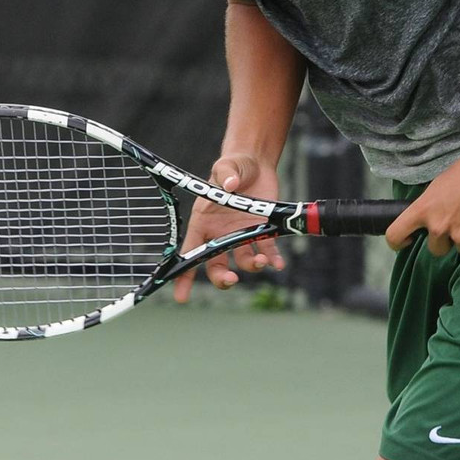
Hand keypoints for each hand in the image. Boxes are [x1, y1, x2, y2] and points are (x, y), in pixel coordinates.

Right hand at [170, 153, 285, 302]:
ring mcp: (242, 234)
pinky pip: (266, 250)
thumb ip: (225, 174)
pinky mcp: (262, 231)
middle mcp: (221, 233)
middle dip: (222, 277)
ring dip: (251, 266)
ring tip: (262, 262)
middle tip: (231, 279)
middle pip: (216, 264)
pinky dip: (273, 259)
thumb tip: (229, 185)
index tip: (181, 296)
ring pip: (243, 261)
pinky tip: (278, 263)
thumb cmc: (233, 166)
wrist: (256, 163)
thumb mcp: (225, 167)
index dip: (184, 274)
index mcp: (204, 222)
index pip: (190, 251)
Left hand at [385, 152, 459, 256]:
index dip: (397, 243)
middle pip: (436, 249)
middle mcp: (438, 226)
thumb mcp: (438, 187)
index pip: (395, 235)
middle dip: (446, 241)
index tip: (406, 242)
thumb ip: (431, 207)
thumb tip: (431, 219)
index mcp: (423, 210)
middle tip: (458, 224)